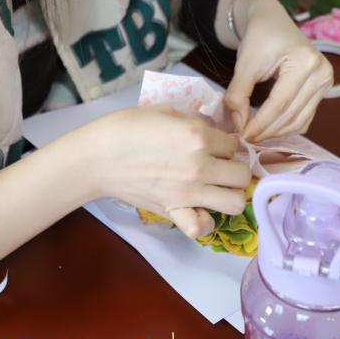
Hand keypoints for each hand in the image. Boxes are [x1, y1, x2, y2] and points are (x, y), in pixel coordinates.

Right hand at [81, 106, 250, 237]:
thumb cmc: (126, 127)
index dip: (227, 143)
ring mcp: (188, 193)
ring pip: (235, 203)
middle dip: (235, 168)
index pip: (233, 144)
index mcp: (197, 136)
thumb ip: (194, 121)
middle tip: (220, 165)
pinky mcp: (174, 211)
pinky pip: (202, 227)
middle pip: (242, 175)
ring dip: (229, 195)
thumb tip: (214, 132)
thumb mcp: (165, 111)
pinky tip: (199, 209)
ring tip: (215, 188)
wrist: (97, 157)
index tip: (216, 145)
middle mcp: (199, 166)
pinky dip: (205, 221)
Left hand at [224, 0, 333, 141]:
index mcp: (305, 61)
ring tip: (255, 135)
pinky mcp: (323, 88)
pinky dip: (287, 126)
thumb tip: (237, 126)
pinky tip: (270, 127)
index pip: (280, 103)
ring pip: (301, 121)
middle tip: (244, 138)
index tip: (241, 136)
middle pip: (292, 115)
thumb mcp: (244, 63)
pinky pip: (305, 117)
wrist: (272, 21)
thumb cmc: (259, 37)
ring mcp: (326, 81)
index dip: (260, 124)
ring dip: (277, 133)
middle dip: (267, 131)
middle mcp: (322, 72)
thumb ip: (238, 94)